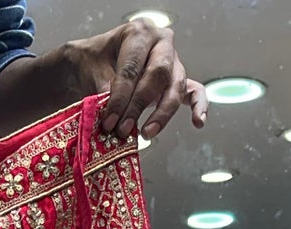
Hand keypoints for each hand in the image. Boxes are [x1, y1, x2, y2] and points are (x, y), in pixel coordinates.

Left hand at [0, 19, 206, 142]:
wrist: (95, 63)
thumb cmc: (93, 63)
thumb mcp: (91, 70)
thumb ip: (102, 87)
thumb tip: (111, 111)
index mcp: (138, 33)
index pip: (133, 67)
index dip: (120, 98)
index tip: (108, 122)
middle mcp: (161, 42)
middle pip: (157, 75)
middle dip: (139, 106)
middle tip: (122, 130)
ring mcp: (173, 61)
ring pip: (175, 87)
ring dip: (162, 113)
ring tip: (146, 133)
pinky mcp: (178, 80)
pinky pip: (194, 91)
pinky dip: (199, 106)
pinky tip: (198, 122)